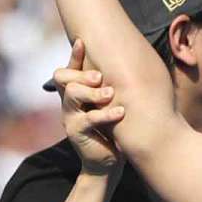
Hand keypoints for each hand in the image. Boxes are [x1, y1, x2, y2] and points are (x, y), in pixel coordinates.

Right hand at [53, 40, 124, 174]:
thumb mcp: (113, 102)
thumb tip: (136, 58)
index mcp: (77, 92)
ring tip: (110, 93)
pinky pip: (87, 119)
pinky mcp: (76, 133)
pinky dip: (105, 114)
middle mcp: (69, 102)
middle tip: (100, 76)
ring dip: (92, 92)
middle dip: (82, 74)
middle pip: (65, 78)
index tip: (82, 41)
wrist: (107, 160)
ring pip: (72, 95)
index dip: (75, 56)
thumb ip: (115, 85)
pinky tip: (120, 112)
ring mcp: (70, 117)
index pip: (70, 69)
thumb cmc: (113, 126)